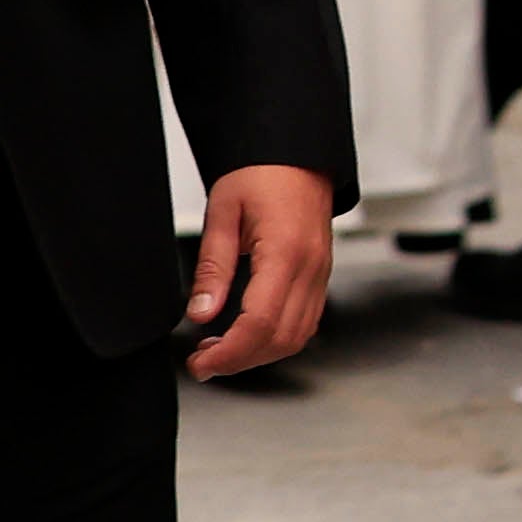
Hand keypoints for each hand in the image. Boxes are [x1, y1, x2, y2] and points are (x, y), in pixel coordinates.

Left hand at [186, 164, 337, 380]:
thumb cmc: (261, 175)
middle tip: (202, 363)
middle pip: (281, 339)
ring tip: (219, 350)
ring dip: (258, 354)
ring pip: (296, 338)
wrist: (296, 157)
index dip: (230, 353)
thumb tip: (200, 314)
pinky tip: (246, 334)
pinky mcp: (320, 278)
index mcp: (285, 253)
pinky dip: (275, 340)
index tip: (200, 364)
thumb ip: (213, 268)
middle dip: (240, 361)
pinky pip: (304, 322)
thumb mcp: (223, 214)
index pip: (261, 322)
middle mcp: (311, 269)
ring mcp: (321, 275)